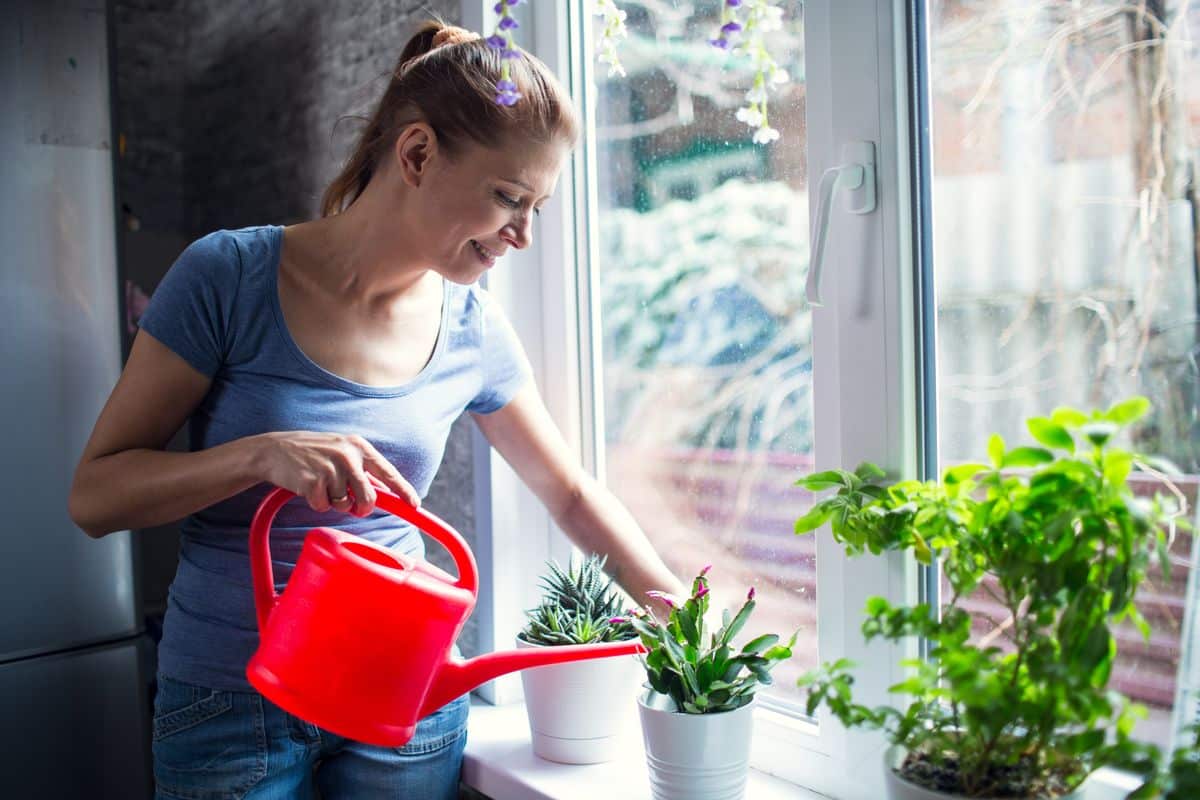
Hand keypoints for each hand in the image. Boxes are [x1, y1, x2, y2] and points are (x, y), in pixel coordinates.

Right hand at [253, 431, 419, 516]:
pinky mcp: (313, 481)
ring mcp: (330, 468)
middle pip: (368, 498)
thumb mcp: (341, 452)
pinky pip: (324, 507)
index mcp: (359, 446)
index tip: (414, 504)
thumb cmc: (312, 453)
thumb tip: (381, 492)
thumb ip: (361, 469)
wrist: (274, 449)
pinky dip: (317, 503)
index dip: (403, 490)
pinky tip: (307, 487)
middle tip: (351, 505)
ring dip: (333, 502)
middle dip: (361, 508)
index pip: (387, 472)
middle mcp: (348, 455)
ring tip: (321, 484)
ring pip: (344, 505)